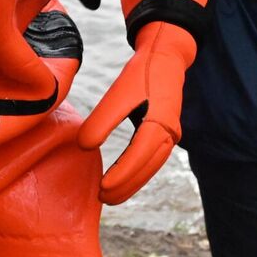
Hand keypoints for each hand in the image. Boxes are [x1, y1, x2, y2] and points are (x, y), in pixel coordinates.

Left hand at [78, 21, 198, 204]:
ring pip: (151, 167)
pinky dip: (138, 173)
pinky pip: (153, 160)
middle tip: (101, 198)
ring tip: (109, 196)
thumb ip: (102, 120)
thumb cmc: (141, 73)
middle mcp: (170, 133)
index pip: (139, 155)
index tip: (101, 187)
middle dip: (125, 186)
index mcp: (161, 122)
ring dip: (132, 183)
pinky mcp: (166, 134)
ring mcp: (171, 135)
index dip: (121, 174)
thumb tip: (84, 146)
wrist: (166, 57)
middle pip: (147, 168)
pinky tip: (123, 180)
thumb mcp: (118, 92)